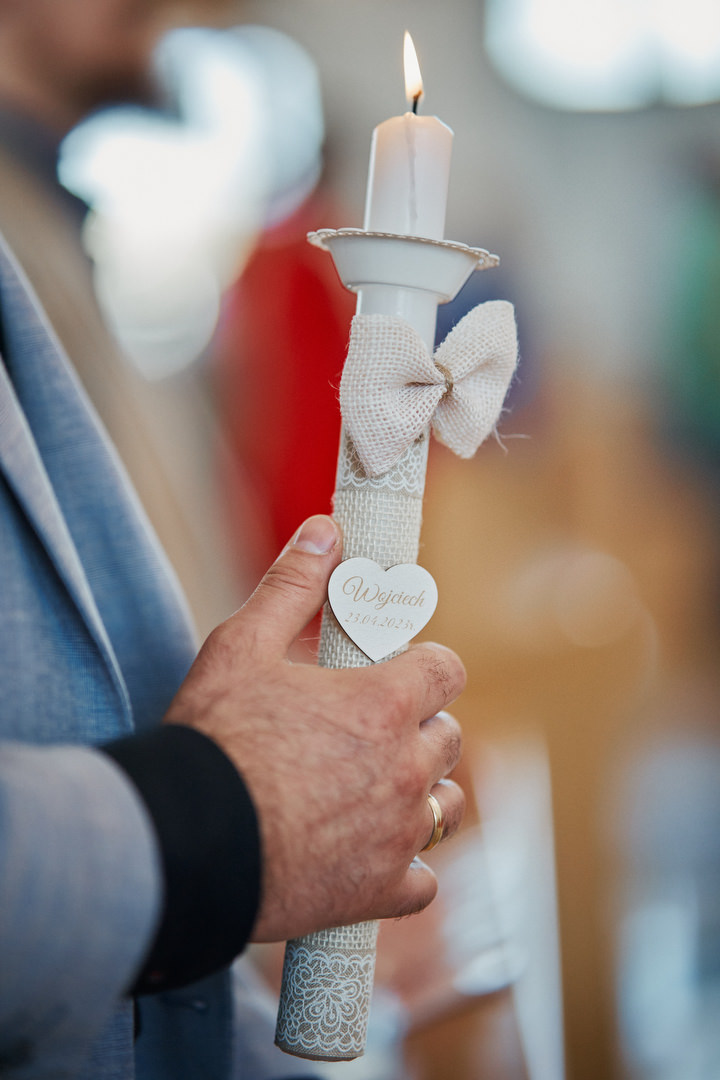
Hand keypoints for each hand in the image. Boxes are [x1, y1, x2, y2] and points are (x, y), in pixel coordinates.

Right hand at [164, 515, 465, 941]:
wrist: (184, 841)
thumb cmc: (214, 740)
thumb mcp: (241, 646)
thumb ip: (292, 586)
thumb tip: (325, 532)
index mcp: (384, 704)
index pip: (446, 670)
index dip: (426, 666)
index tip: (399, 672)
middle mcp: (405, 768)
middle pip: (449, 736)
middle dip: (420, 727)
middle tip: (372, 730)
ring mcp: (398, 834)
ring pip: (447, 805)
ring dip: (424, 792)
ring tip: (378, 789)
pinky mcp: (379, 890)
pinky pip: (424, 880)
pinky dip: (406, 868)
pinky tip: (374, 856)